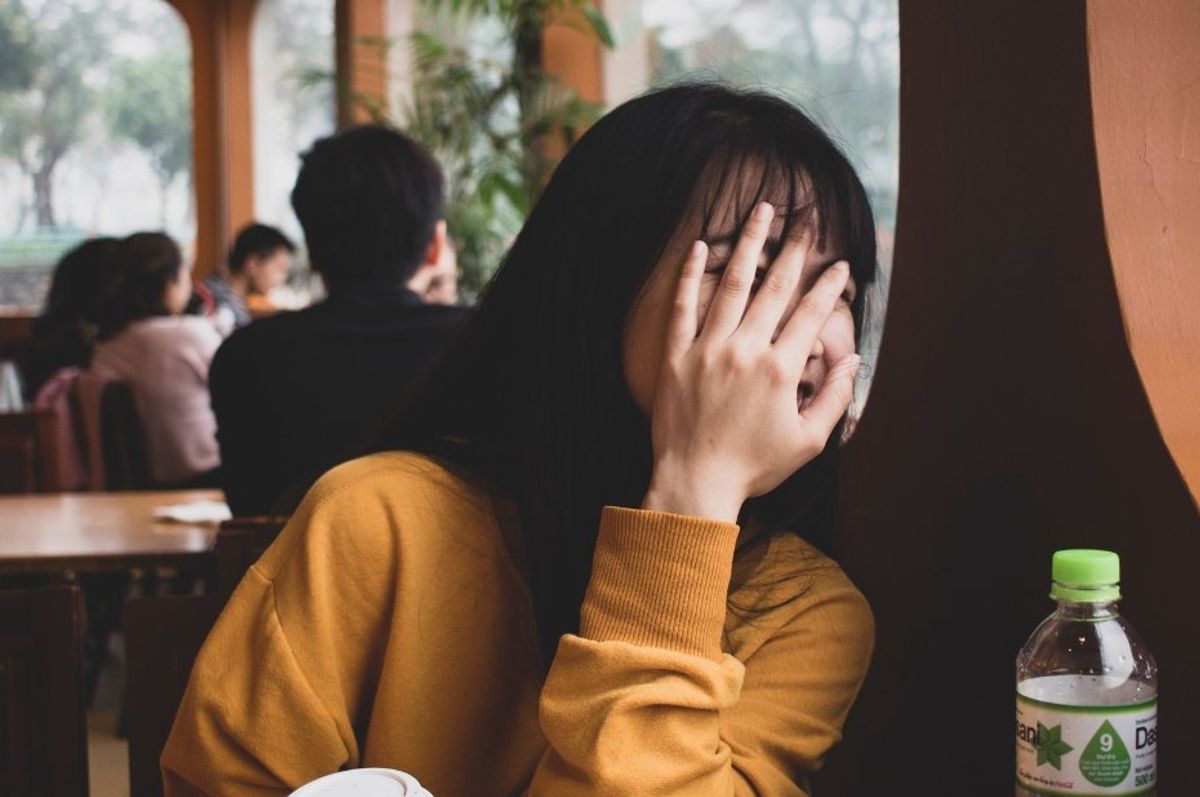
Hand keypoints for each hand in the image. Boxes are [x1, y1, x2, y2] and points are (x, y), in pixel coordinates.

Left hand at [642, 202, 860, 521]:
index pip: (810, 314)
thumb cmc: (754, 467)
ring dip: (748, 245)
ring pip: (731, 286)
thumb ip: (834, 398)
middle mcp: (745, 351)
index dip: (829, 286)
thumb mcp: (808, 442)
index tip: (841, 264)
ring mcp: (708, 350)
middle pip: (774, 288)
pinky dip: (690, 275)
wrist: (695, 482)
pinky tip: (701, 246)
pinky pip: (683, 308)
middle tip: (805, 218)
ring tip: (760, 212)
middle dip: (793, 249)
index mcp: (780, 369)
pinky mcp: (676, 357)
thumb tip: (853, 361)